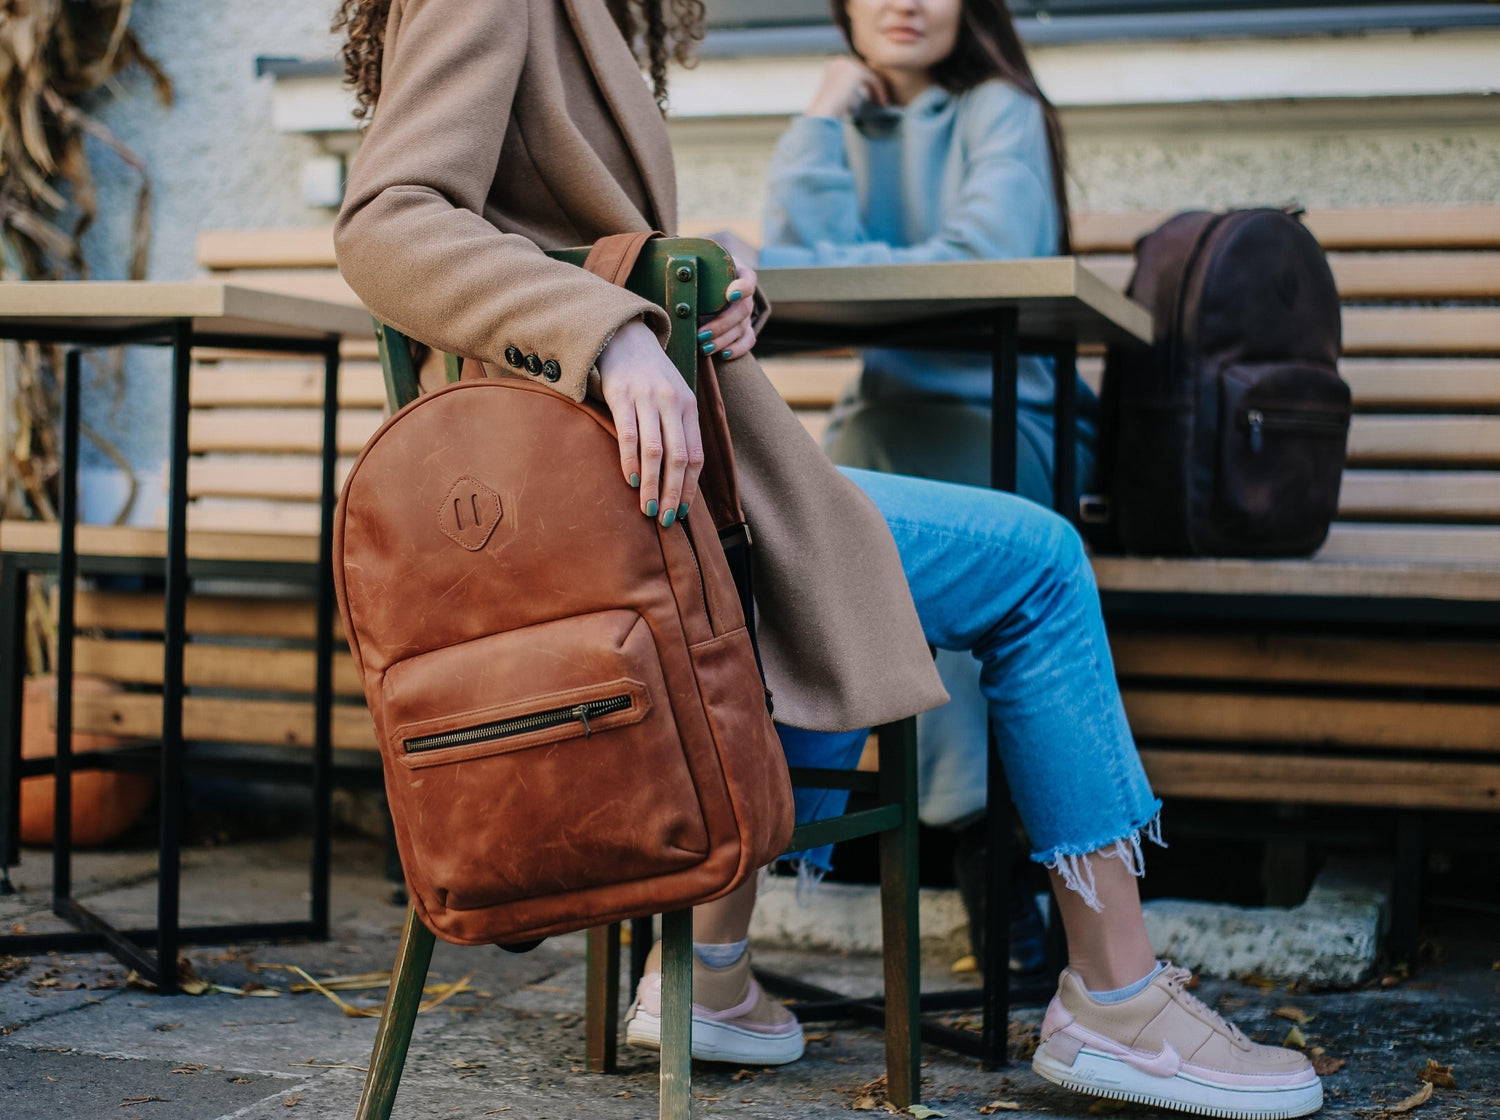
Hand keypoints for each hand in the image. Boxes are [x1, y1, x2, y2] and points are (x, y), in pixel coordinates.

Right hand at [597, 318, 703, 525]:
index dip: (689, 487)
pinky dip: (631, 461)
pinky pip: (629, 434)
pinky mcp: (622, 395)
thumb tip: (679, 476)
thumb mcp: (673, 397)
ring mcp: (647, 398)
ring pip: (655, 450)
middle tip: (665, 520)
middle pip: (678, 457)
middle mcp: (672, 402)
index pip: (695, 455)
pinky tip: (632, 481)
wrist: (624, 336)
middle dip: (672, 493)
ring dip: (652, 485)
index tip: (681, 512)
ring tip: (647, 509)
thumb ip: (678, 429)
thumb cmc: (650, 376)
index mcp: (688, 407)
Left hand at [697, 230, 760, 360]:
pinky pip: (747, 341)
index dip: (742, 286)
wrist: (703, 282)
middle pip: (742, 310)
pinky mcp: (744, 329)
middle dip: (722, 324)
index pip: (748, 279)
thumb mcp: (695, 259)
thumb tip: (672, 245)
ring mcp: (746, 314)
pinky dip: (736, 349)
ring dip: (723, 340)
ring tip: (704, 347)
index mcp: (737, 273)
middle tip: (701, 334)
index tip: (730, 293)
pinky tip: (722, 354)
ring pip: (742, 329)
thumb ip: (689, 255)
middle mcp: (745, 295)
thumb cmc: (698, 270)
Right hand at [808, 57, 887, 119]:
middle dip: (873, 86)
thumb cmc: (830, 111)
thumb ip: (851, 91)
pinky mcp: (856, 70)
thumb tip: (867, 90)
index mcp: (833, 66)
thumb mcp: (841, 97)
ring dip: (878, 89)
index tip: (873, 99)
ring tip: (882, 103)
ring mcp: (848, 64)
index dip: (866, 85)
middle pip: (864, 71)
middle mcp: (840, 61)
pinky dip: (880, 91)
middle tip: (880, 100)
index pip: (856, 72)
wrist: (823, 112)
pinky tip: (882, 103)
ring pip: (870, 75)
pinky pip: (873, 79)